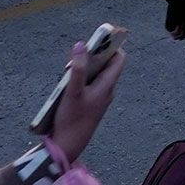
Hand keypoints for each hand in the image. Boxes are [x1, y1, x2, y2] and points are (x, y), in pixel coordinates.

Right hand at [46, 40, 126, 164]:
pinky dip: (79, 79)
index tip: (99, 38)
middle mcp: (106, 90)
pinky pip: (88, 84)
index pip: (119, 59)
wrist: (67, 145)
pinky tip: (65, 86)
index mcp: (107, 86)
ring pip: (95, 74)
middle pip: (106, 64)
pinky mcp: (89, 103)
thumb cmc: (72, 120)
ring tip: (67, 73)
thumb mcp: (72, 92)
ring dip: (83, 68)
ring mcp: (98, 97)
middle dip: (92, 56)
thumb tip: (81, 45)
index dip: (112, 46)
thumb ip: (76, 68)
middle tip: (76, 57)